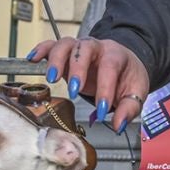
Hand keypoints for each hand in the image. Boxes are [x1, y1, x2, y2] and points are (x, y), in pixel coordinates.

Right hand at [27, 37, 151, 131]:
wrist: (124, 63)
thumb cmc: (127, 77)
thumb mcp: (136, 92)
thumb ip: (128, 108)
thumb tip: (118, 125)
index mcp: (116, 55)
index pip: (110, 66)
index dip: (105, 88)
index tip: (102, 109)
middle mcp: (97, 47)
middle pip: (85, 47)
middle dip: (78, 69)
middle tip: (75, 91)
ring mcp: (80, 48)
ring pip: (65, 44)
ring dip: (57, 60)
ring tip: (52, 79)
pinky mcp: (66, 54)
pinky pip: (51, 45)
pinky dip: (42, 50)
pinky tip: (33, 60)